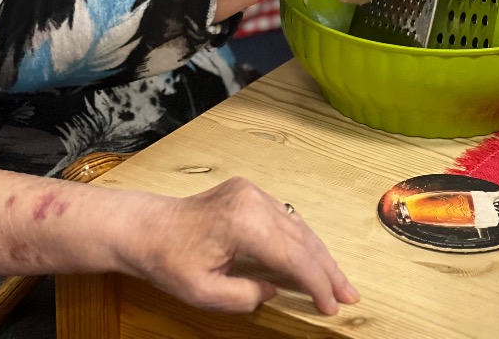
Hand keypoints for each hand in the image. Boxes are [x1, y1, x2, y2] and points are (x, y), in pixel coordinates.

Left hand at [122, 177, 358, 314]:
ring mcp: (251, 192)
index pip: (295, 257)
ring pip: (298, 226)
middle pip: (303, 239)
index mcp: (244, 222)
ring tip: (339, 282)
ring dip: (319, 254)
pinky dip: (302, 240)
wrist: (148, 227)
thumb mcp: (206, 292)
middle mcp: (252, 201)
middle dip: (328, 269)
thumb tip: (275, 289)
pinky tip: (313, 259)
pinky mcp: (248, 191)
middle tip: (351, 295)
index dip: (317, 284)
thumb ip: (247, 295)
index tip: (333, 306)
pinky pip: (285, 218)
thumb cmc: (170, 260)